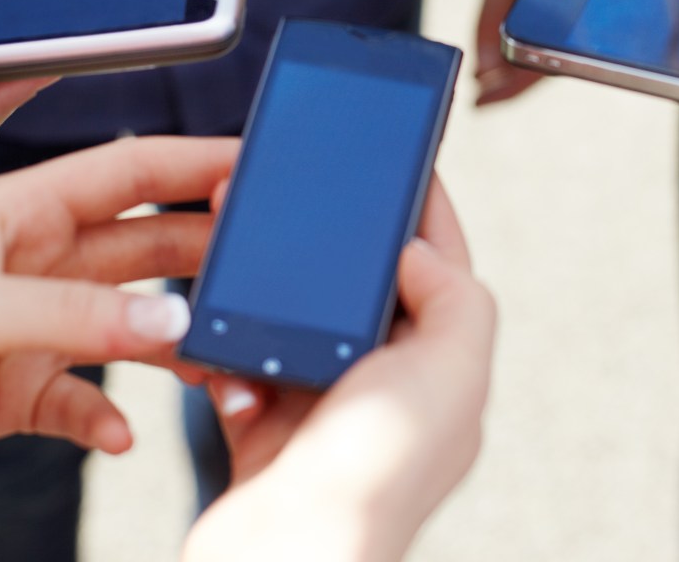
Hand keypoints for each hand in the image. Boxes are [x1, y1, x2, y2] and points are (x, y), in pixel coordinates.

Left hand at [0, 136, 238, 485]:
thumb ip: (73, 316)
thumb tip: (174, 323)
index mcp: (21, 211)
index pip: (128, 172)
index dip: (193, 163)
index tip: (255, 166)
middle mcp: (36, 261)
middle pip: (145, 246)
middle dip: (204, 252)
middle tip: (263, 268)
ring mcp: (31, 325)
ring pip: (130, 322)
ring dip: (173, 341)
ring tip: (217, 361)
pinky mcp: (17, 387)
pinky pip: (87, 399)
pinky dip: (110, 416)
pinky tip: (119, 433)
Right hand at [182, 179, 495, 561]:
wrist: (282, 560)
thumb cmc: (371, 478)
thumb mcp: (450, 372)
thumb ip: (456, 299)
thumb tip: (418, 255)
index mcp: (444, 373)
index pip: (444, 268)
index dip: (424, 209)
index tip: (400, 157)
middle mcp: (391, 391)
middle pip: (365, 290)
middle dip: (334, 245)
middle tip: (302, 196)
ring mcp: (327, 411)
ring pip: (298, 323)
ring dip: (270, 297)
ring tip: (245, 262)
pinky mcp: (268, 431)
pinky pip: (244, 367)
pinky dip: (230, 357)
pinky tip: (223, 355)